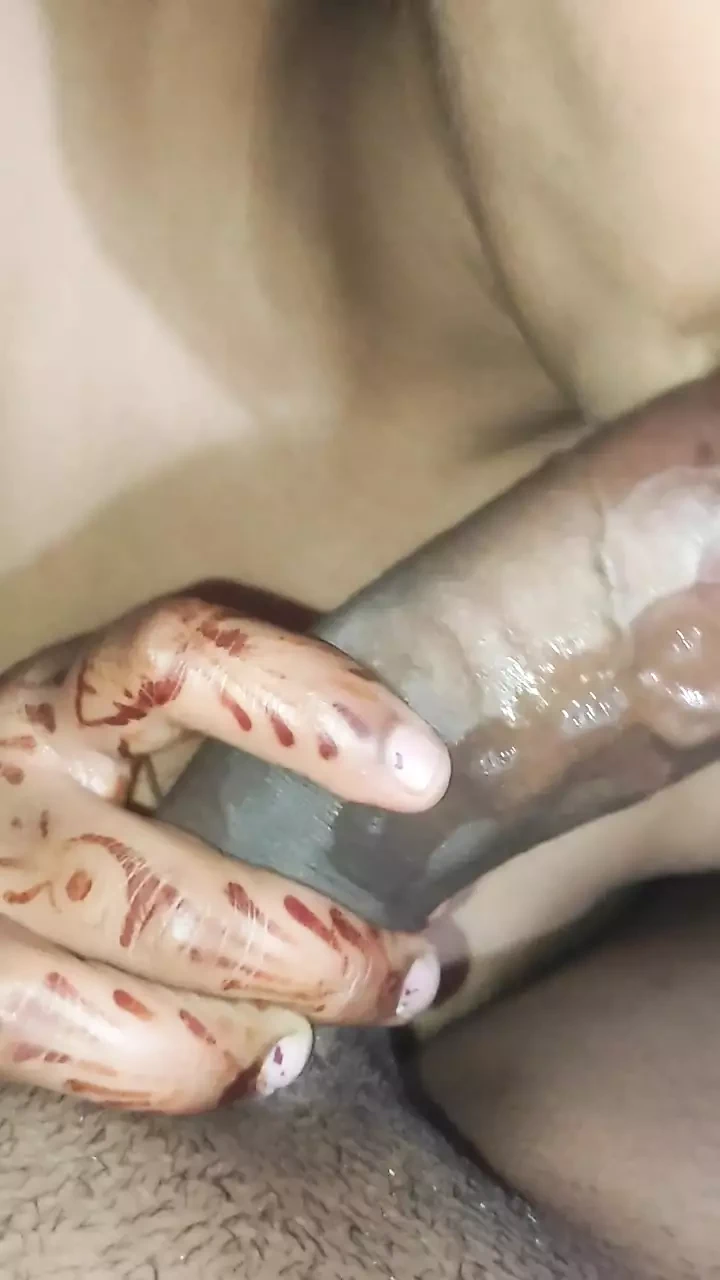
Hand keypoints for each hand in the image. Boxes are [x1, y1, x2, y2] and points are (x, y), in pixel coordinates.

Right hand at [0, 598, 448, 1112]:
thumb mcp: (130, 733)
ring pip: (116, 970)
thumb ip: (235, 738)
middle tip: (416, 968)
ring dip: (262, 1007)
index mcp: (70, 693)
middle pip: (163, 875)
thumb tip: (417, 788)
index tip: (424, 775)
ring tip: (354, 1016)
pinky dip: (176, 1067)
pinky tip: (258, 1067)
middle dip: (312, 941)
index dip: (305, 709)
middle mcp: (10, 777)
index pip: (179, 660)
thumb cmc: (80, 784)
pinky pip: (62, 1042)